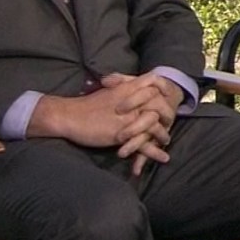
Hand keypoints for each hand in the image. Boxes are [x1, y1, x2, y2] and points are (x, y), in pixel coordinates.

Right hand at [27, 73, 182, 174]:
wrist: (69, 116)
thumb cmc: (86, 105)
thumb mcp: (108, 91)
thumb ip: (122, 86)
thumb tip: (130, 84)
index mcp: (127, 88)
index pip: (154, 83)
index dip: (164, 89)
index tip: (167, 97)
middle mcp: (131, 102)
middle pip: (160, 104)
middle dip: (168, 114)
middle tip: (170, 122)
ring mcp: (128, 118)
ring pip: (155, 125)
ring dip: (163, 134)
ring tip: (166, 141)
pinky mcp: (122, 135)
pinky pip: (144, 144)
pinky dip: (155, 152)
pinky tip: (164, 157)